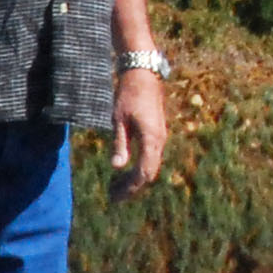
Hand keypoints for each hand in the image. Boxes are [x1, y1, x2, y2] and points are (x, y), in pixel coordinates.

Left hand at [110, 64, 168, 194]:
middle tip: (113, 197)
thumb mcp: (119, 120)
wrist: (143, 75)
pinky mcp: (156, 134)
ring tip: (116, 187)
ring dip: (134, 178)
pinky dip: (138, 167)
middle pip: (149, 172)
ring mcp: (160, 137)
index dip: (131, 187)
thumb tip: (117, 167)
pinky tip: (125, 170)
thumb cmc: (128, 95)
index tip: (116, 197)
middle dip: (132, 187)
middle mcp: (159, 141)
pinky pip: (150, 157)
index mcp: (151, 139)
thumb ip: (120, 144)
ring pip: (150, 166)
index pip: (144, 172)